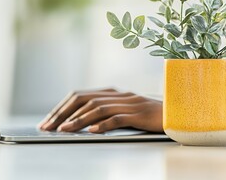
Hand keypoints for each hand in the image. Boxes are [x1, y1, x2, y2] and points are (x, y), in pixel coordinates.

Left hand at [38, 88, 162, 132]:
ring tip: (63, 130)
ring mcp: (130, 103)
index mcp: (114, 93)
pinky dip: (103, 125)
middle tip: (48, 127)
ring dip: (79, 120)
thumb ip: (108, 111)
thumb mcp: (126, 110)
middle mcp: (119, 95)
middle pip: (84, 100)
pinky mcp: (140, 114)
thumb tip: (84, 123)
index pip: (81, 96)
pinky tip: (91, 132)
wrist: (178, 112)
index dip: (62, 107)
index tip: (48, 121)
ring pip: (98, 108)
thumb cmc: (150, 115)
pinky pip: (118, 118)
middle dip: (63, 113)